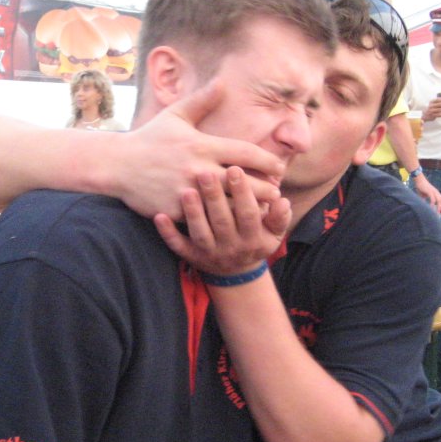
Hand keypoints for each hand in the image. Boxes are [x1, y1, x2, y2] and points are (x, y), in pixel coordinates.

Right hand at [112, 82, 284, 219]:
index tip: (280, 168)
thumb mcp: (175, 115)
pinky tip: (232, 225)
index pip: (246, 153)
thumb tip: (222, 81)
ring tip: (261, 210)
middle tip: (277, 192)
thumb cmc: (149, 139)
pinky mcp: (177, 211)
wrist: (117, 165)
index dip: (268, 161)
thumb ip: (202, 101)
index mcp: (203, 145)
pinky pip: (205, 220)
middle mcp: (198, 169)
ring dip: (247, 209)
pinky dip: (220, 223)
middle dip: (265, 189)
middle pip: (245, 183)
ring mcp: (188, 192)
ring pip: (229, 206)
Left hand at [154, 167, 289, 275]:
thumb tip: (281, 200)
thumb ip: (279, 217)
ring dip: (193, 213)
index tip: (235, 168)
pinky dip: (168, 233)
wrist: (235, 273)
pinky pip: (177, 247)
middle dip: (215, 197)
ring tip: (187, 191)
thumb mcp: (273, 233)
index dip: (243, 193)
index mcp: (252, 238)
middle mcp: (230, 247)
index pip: (248, 213)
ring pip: (200, 233)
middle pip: (222, 221)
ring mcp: (209, 253)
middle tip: (205, 172)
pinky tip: (158, 217)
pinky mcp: (191, 257)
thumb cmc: (255, 240)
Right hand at [411, 172, 440, 214]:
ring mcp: (434, 192)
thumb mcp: (423, 194)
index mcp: (436, 193)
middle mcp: (436, 192)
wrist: (419, 180)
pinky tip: (430, 208)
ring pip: (439, 200)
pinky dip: (432, 204)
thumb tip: (423, 204)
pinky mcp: (430, 192)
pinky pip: (433, 199)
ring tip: (437, 213)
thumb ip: (424, 199)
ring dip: (439, 207)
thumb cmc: (421, 187)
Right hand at [421, 97, 440, 121]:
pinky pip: (439, 115)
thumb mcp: (433, 104)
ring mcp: (431, 111)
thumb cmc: (431, 108)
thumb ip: (439, 102)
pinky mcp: (432, 115)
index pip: (437, 100)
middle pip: (439, 105)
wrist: (425, 115)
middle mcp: (431, 106)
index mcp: (431, 102)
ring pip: (440, 110)